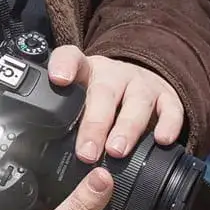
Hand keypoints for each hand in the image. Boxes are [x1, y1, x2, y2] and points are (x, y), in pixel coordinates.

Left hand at [48, 45, 184, 163]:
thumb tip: (38, 147)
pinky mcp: (167, 96)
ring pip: (136, 101)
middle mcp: (114, 74)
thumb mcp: (77, 97)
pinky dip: (168, 124)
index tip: (58, 79)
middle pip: (104, 92)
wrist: (137, 81)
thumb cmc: (99, 96)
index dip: (64, 65)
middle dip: (95, 123)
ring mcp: (141, 84)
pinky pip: (172, 108)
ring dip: (127, 127)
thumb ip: (61, 113)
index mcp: (86, 71)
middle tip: (87, 152)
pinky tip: (162, 140)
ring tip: (117, 151)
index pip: (71, 58)